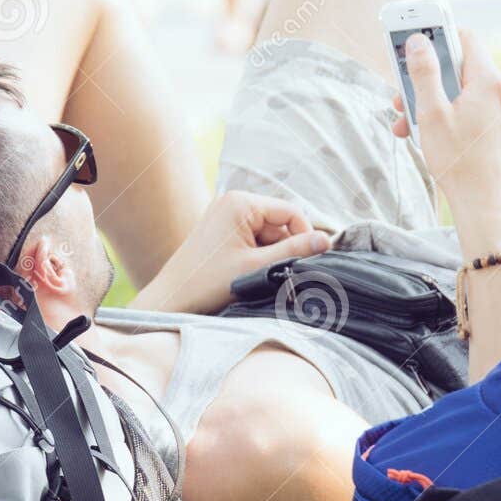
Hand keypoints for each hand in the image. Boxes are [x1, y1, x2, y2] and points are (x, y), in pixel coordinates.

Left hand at [138, 190, 330, 315]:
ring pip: (268, 235)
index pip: (290, 211)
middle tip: (279, 274)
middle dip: (285, 248)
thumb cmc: (208, 281)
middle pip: (279, 223)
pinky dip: (258, 257)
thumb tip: (327, 240)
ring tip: (257, 277)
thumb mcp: (258, 266)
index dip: (305, 235)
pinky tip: (247, 275)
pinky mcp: (221, 231)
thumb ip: (294, 251)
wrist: (173, 298)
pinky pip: (252, 240)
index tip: (309, 261)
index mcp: (240, 202)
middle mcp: (232, 202)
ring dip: (271, 256)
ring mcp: (225, 216)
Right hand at [392, 28, 500, 224]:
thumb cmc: (458, 162)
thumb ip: (424, 73)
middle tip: (404, 96)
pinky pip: (475, 110)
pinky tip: (433, 135)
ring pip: (465, 92)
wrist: (484, 203)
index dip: (438, 36)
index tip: (416, 41)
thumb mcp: (431, 114)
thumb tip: (418, 42)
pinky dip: (452, 115)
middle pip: (460, 69)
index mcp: (488, 82)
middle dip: (428, 79)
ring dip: (436, 102)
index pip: (465, 39)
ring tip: (412, 124)